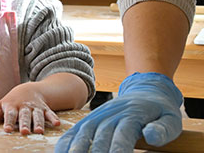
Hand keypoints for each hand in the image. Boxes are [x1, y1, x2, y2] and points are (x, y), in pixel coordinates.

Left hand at [0, 82, 60, 134]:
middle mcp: (24, 107)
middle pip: (24, 116)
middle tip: (25, 132)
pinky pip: (50, 113)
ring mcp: (35, 107)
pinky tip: (57, 124)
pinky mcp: (45, 108)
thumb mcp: (2, 104)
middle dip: (25, 123)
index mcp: (12, 106)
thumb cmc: (13, 100)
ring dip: (38, 123)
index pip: (10, 115)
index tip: (7, 130)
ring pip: (37, 115)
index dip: (9, 122)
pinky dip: (53, 118)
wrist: (29, 88)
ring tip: (39, 131)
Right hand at [55, 72, 182, 152]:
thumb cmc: (160, 111)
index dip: (118, 151)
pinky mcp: (91, 120)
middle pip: (99, 138)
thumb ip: (163, 129)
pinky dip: (67, 142)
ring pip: (83, 134)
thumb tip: (151, 136)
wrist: (145, 91)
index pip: (122, 136)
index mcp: (132, 116)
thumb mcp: (171, 119)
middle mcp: (110, 116)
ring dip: (76, 149)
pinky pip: (75, 132)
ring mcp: (98, 117)